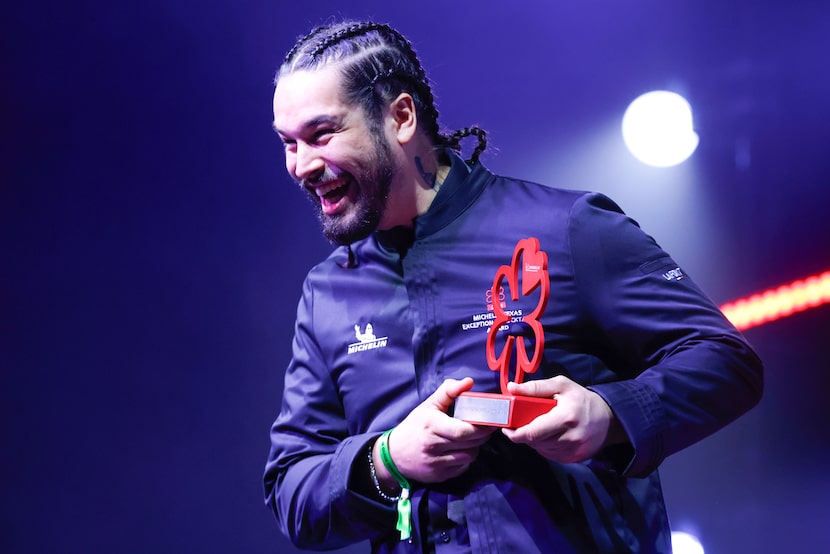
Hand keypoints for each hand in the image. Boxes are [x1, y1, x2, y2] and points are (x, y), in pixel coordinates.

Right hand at [381, 378, 495, 483]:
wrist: (394, 455)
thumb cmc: (415, 427)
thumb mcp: (428, 405)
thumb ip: (449, 391)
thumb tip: (469, 381)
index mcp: (431, 425)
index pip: (462, 430)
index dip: (480, 427)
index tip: (490, 421)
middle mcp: (433, 446)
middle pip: (470, 443)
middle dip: (482, 435)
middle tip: (487, 428)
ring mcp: (436, 463)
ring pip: (469, 456)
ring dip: (475, 447)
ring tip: (472, 439)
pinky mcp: (439, 475)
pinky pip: (462, 467)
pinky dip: (466, 459)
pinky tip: (462, 450)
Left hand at [501, 375, 619, 462]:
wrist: (609, 419)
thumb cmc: (581, 399)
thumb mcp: (561, 385)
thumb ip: (535, 388)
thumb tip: (512, 388)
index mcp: (565, 418)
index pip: (532, 433)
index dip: (514, 433)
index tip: (506, 428)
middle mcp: (570, 438)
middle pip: (534, 442)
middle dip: (523, 434)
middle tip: (521, 423)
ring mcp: (573, 451)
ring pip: (540, 449)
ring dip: (534, 440)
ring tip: (539, 426)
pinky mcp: (574, 459)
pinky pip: (550, 455)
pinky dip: (544, 446)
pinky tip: (549, 435)